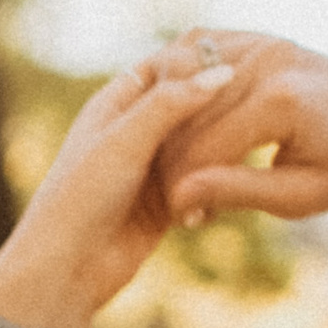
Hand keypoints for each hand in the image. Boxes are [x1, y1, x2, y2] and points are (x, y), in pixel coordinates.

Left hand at [0, 50, 245, 327]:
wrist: (68, 267)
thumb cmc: (82, 197)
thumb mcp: (126, 140)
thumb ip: (172, 104)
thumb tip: (224, 71)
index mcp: (116, 101)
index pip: (169, 64)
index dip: (202, 61)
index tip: (241, 66)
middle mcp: (135, 128)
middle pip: (189, 101)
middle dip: (219, 101)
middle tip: (259, 98)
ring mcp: (152, 163)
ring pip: (200, 138)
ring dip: (222, 140)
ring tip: (255, 136)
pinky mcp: (168, 197)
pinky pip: (204, 175)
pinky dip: (220, 175)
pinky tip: (244, 173)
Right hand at [153, 33, 327, 262]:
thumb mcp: (298, 195)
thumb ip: (236, 191)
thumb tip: (178, 197)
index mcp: (281, 101)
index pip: (202, 149)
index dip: (183, 189)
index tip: (183, 219)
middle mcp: (269, 60)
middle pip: (187, 115)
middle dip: (173, 159)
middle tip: (178, 199)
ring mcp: (263, 41)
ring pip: (183, 79)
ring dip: (171, 122)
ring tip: (180, 164)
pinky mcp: (260, 37)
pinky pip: (198, 52)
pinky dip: (180, 84)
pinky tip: (180, 122)